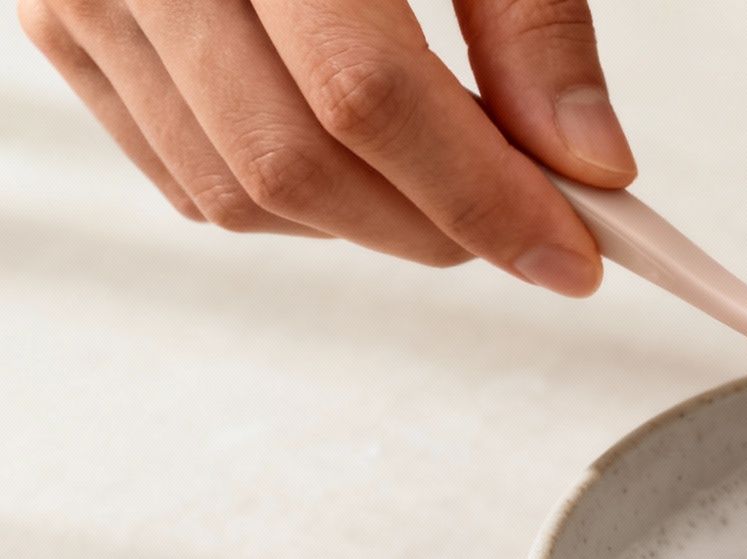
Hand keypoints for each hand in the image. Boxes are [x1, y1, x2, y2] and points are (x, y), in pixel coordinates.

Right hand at [18, 0, 633, 294]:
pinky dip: (297, 207)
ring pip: (238, 192)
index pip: (361, 93)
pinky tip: (369, 168)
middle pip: (294, 162)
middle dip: (434, 224)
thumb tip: (586, 167)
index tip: (571, 254)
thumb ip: (531, 26)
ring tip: (455, 184)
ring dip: (370, 226)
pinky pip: (191, 179)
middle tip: (531, 227)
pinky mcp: (71, 35)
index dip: (477, 192)